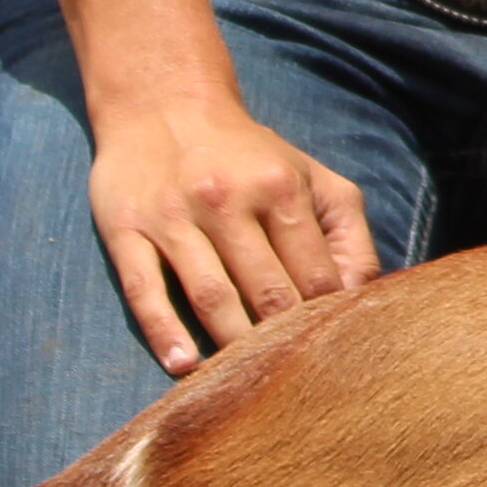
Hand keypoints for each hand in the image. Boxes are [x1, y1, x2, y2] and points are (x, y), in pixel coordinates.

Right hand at [83, 96, 379, 369]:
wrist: (164, 105)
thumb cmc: (250, 155)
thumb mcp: (309, 175)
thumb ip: (344, 230)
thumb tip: (360, 294)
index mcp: (281, 187)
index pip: (314, 273)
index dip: (326, 318)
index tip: (331, 353)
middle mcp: (228, 200)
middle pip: (266, 290)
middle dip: (283, 339)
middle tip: (294, 380)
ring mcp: (174, 217)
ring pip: (210, 295)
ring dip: (232, 344)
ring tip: (245, 381)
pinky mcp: (126, 230)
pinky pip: (146, 290)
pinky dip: (165, 332)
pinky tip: (184, 365)